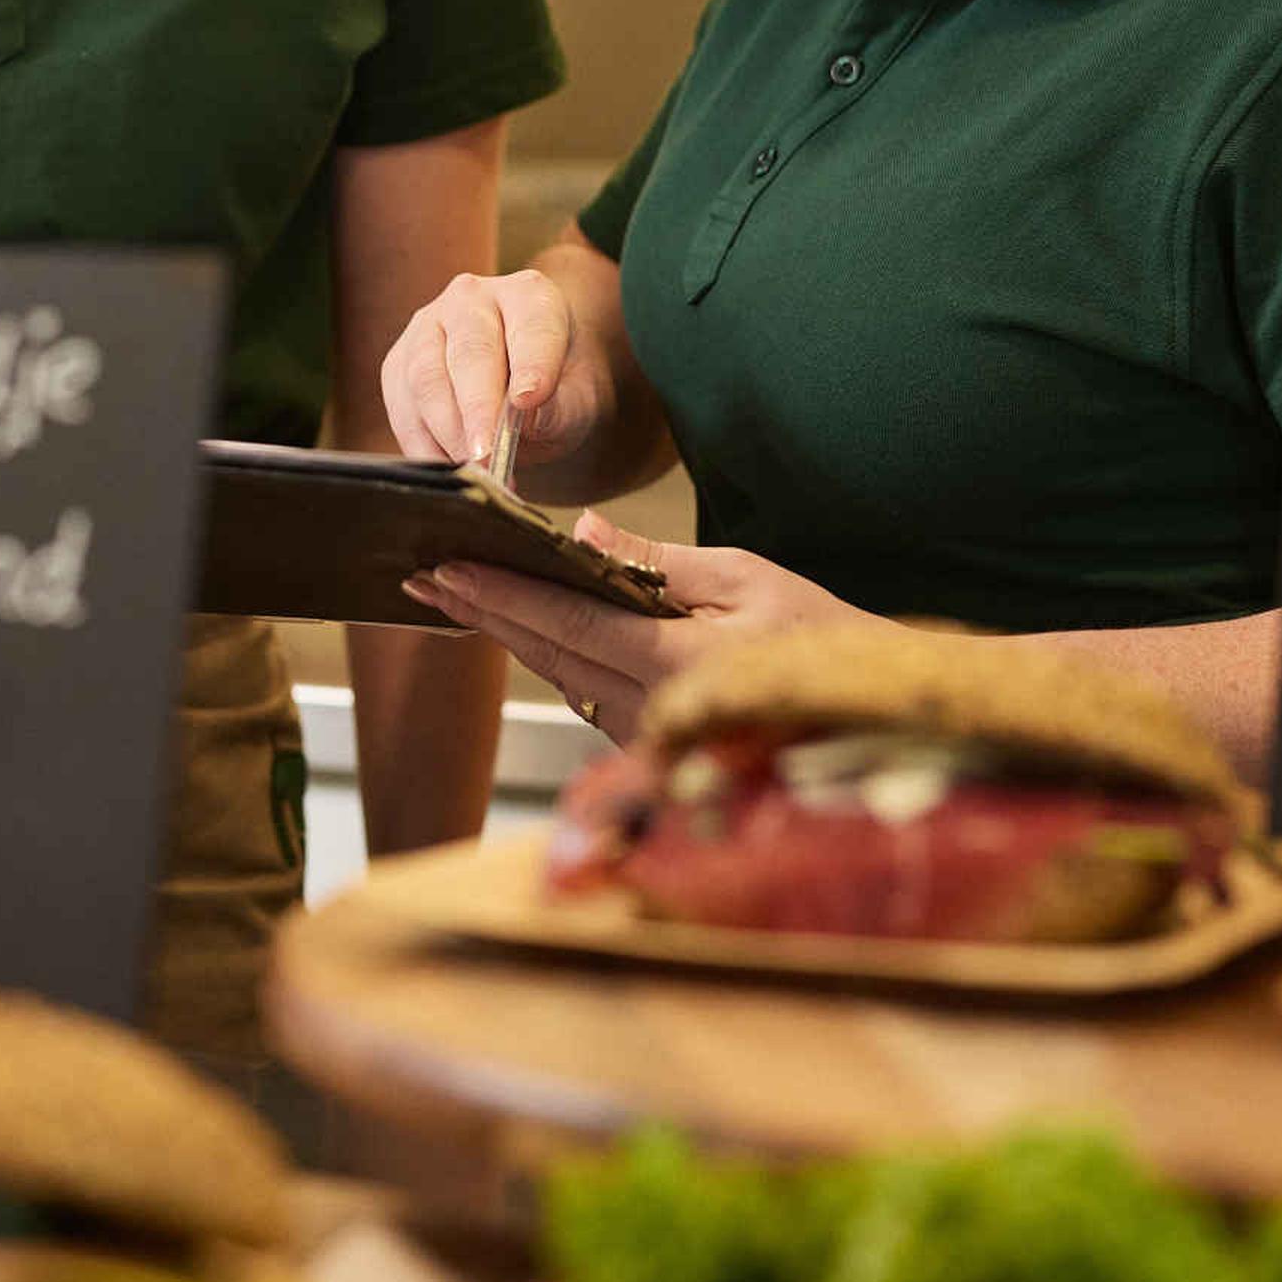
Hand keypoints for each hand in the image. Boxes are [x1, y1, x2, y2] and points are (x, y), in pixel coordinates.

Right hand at [380, 268, 611, 475]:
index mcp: (529, 296)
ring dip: (446, 431)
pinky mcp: (398, 361)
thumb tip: (526, 411)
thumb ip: (560, 407)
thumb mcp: (577, 402)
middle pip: (470, 351)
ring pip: (426, 377)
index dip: (531, 364)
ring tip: (472, 468)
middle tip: (487, 456)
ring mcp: (428, 326)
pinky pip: (401, 405)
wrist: (523, 387)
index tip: (529, 401)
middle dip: (477, 408)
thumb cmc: (556, 391)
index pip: (532, 328)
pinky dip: (421, 443)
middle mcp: (473, 299)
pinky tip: (447, 468)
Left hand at [405, 515, 860, 740]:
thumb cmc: (816, 638)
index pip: (569, 623)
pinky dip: (548, 656)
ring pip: (559, 676)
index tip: (447, 568)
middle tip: (422, 575)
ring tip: (452, 592)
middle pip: (547, 654)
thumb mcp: (747, 579)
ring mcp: (648, 737)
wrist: (859, 712)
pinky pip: (584, 694)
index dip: (502, 595)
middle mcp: (653, 709)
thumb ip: (660, 562)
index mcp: (679, 662)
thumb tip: (585, 535)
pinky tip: (517, 626)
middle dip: (481, 611)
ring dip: (506, 633)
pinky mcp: (649, 747)